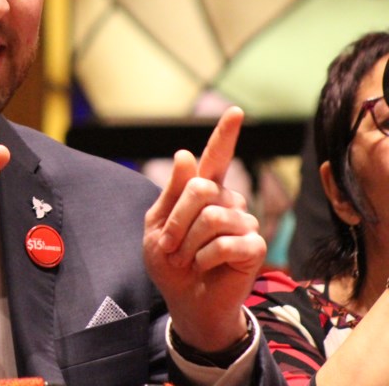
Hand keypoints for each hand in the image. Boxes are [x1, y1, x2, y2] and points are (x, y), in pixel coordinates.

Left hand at [143, 106, 265, 350]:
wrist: (185, 300)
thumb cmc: (170, 262)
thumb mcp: (157, 225)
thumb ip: (171, 192)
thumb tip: (184, 154)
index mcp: (202, 191)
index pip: (214, 157)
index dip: (225, 134)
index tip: (235, 111)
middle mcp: (227, 200)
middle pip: (200, 189)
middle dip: (177, 220)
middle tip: (171, 246)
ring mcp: (243, 221)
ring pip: (211, 217)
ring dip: (189, 244)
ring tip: (189, 259)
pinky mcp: (254, 246)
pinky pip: (226, 243)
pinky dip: (206, 259)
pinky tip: (206, 267)